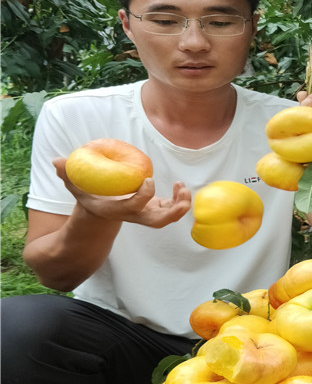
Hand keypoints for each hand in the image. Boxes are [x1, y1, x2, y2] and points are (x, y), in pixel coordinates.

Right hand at [53, 157, 191, 227]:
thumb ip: (67, 175)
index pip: (135, 207)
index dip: (144, 196)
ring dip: (180, 205)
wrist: (99, 214)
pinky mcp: (153, 209)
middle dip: (173, 211)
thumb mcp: (76, 187)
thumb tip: (56, 161)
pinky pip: (170, 209)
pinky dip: (178, 200)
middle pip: (159, 222)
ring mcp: (145, 214)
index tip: (148, 180)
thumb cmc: (89, 197)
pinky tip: (179, 186)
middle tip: (182, 193)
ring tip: (183, 188)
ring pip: (168, 217)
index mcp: (117, 210)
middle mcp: (134, 216)